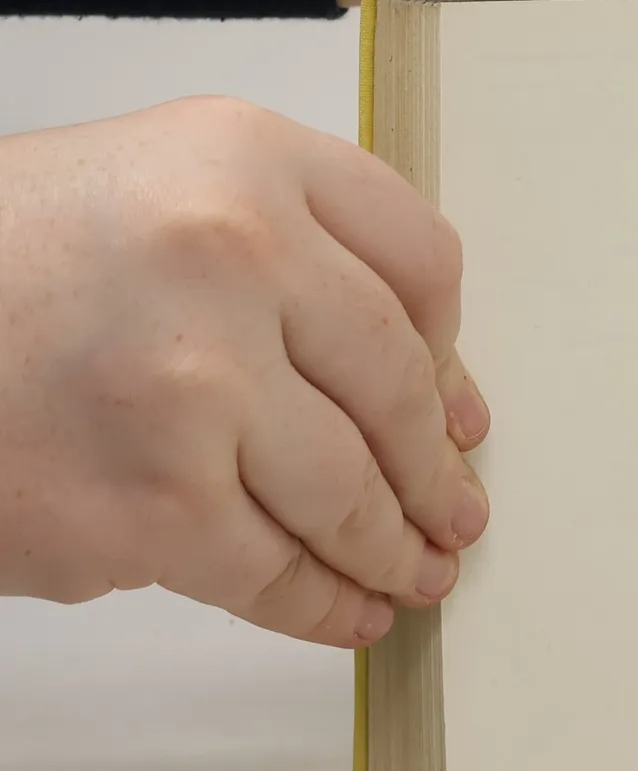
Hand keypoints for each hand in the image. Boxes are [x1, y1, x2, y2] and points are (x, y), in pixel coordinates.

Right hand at [0, 98, 489, 646]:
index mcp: (247, 159)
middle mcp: (234, 256)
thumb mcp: (159, 182)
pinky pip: (267, 572)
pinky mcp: (140, 508)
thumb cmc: (6, 258)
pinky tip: (350, 611)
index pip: (419, 258)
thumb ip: (290, 244)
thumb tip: (424, 378)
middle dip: (435, 465)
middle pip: (397, 381)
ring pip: (344, 490)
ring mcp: (191, 388)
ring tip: (421, 570)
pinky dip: (322, 604)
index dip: (452, 345)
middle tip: (458, 507)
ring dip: (394, 546)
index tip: (460, 402)